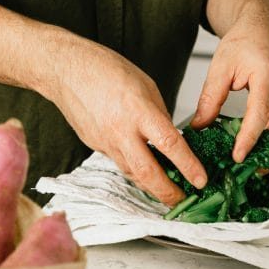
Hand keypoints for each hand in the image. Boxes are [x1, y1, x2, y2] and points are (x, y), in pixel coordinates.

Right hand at [47, 35, 206, 205]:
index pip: (169, 144)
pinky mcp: (95, 146)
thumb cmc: (105, 69)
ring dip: (151, 186)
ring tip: (168, 191)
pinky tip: (144, 172)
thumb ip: (159, 113)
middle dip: (168, 192)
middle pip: (147, 172)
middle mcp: (121, 130)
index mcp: (138, 109)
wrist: (67, 70)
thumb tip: (170, 136)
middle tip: (183, 199)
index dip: (187, 165)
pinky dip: (134, 171)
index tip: (200, 179)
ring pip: (132, 173)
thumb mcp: (145, 84)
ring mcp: (105, 141)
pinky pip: (118, 163)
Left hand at [190, 11, 268, 164]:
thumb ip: (210, 98)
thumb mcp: (221, 66)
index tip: (237, 157)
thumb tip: (199, 126)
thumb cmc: (245, 40)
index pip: (260, 115)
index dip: (249, 139)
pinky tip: (257, 149)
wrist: (262, 27)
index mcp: (266, 78)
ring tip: (254, 166)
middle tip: (253, 171)